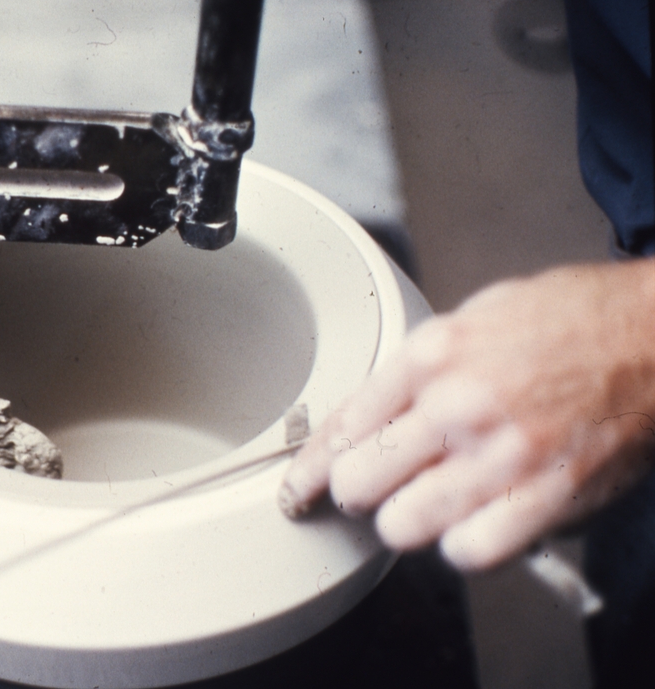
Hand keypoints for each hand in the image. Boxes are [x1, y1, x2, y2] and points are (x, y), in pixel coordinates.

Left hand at [279, 260, 654, 569]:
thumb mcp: (473, 317)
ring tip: (431, 500)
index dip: (311, 467)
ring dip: (408, 520)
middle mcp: (458, 405)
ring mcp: (502, 455)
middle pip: (359, 483)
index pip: (342, 426)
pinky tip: (476, 520)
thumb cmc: (570, 322)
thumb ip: (415, 369)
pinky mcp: (546, 496)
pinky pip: (470, 552)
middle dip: (360, 490)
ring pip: (402, 526)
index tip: (300, 487)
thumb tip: (366, 417)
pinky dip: (465, 545)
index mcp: (432, 354)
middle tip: (379, 485)